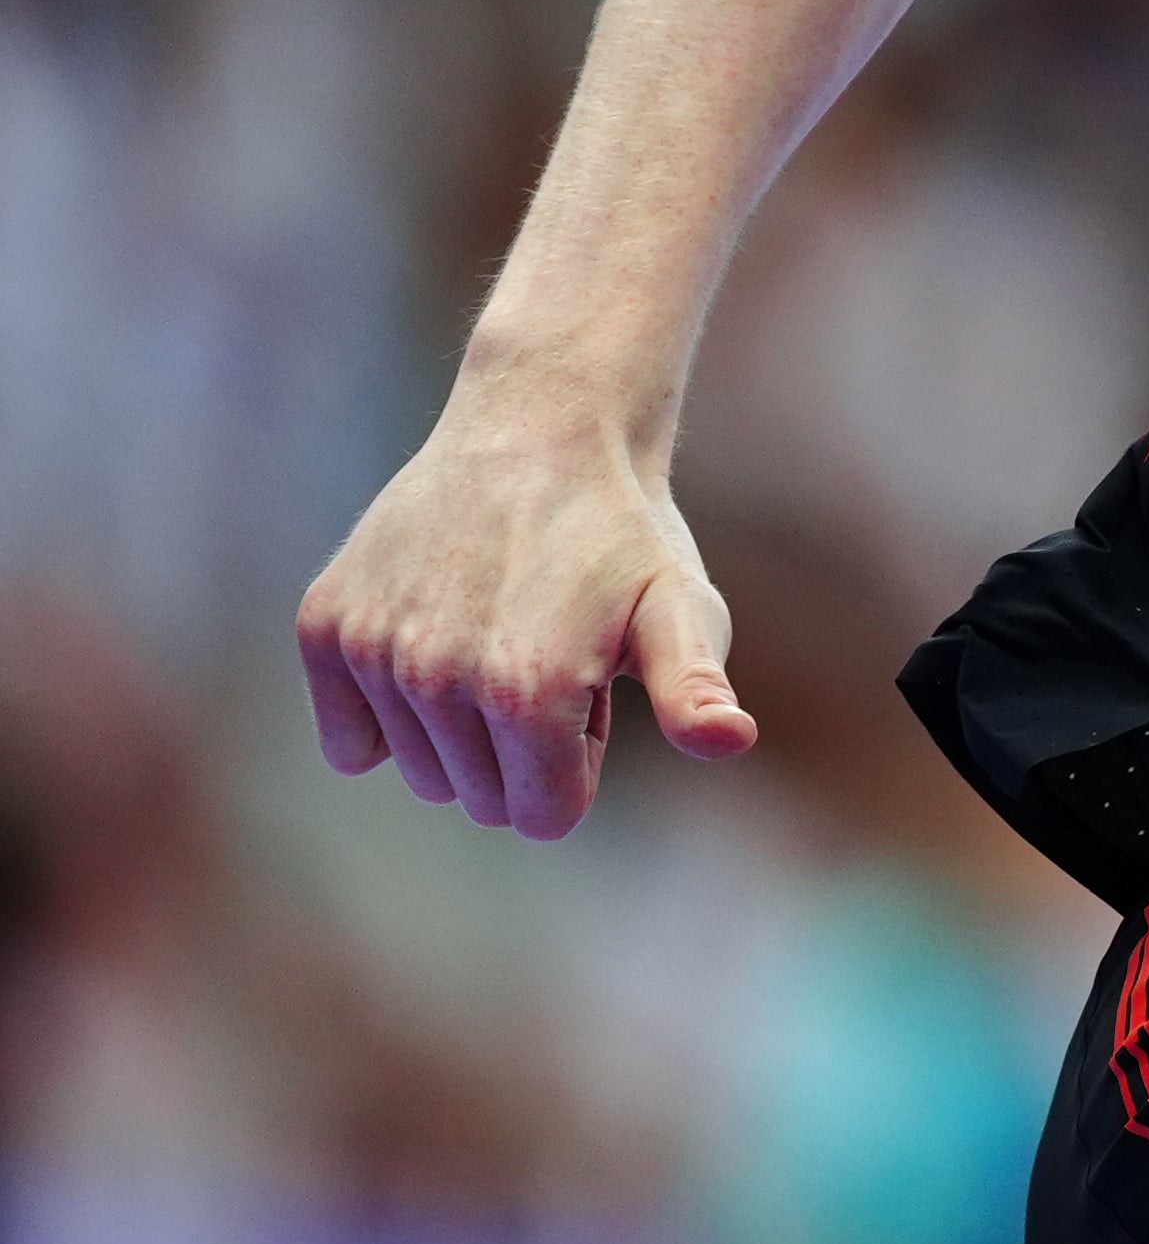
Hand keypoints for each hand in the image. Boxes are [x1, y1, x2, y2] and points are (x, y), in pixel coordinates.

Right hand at [295, 379, 756, 839]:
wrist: (541, 427)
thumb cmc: (623, 533)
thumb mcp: (681, 609)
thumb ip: (696, 690)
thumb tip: (730, 741)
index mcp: (527, 695)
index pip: (544, 817)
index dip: (580, 762)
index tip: (590, 689)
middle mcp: (437, 680)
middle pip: (481, 800)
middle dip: (526, 749)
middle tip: (548, 654)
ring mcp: (373, 652)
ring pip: (421, 771)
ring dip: (466, 726)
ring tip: (502, 634)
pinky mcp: (324, 628)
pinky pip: (349, 741)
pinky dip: (391, 715)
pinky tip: (433, 642)